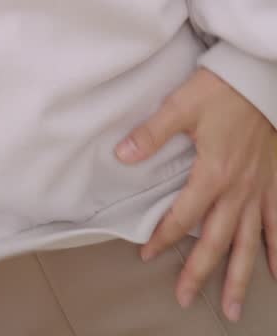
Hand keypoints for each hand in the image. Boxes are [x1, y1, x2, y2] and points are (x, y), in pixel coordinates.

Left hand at [115, 66, 276, 321]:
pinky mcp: (273, 181)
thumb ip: (151, 134)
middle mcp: (237, 189)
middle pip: (216, 240)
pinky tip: (276, 272)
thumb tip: (122, 155)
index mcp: (212, 174)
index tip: (147, 253)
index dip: (163, 237)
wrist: (257, 77)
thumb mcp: (180, 106)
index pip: (182, 216)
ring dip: (239, 276)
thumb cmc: (220, 89)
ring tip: (232, 306)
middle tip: (185, 298)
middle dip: (199, 272)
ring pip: (249, 242)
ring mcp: (258, 189)